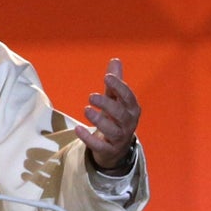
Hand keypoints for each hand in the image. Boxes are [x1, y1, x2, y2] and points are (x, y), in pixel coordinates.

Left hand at [74, 58, 140, 174]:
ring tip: (86, 109)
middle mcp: (128, 124)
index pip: (129, 97)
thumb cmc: (115, 117)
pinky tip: (78, 129)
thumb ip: (114, 83)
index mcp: (131, 109)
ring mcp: (119, 138)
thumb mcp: (115, 100)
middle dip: (107, 105)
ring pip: (113, 131)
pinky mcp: (108, 150)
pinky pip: (100, 146)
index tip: (107, 77)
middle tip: (91, 97)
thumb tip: (115, 60)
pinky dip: (89, 139)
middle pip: (121, 114)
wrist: (116, 147)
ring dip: (99, 120)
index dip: (119, 87)